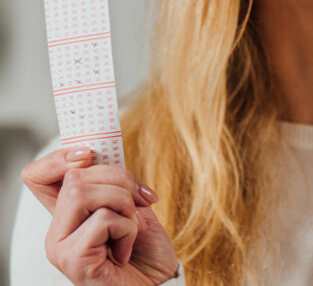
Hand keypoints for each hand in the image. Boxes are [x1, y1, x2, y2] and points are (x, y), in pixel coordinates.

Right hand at [21, 146, 178, 285]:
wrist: (158, 283)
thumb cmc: (146, 247)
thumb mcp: (131, 205)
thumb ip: (111, 184)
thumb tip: (98, 154)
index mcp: (68, 214)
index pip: (38, 175)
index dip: (58, 157)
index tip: (89, 154)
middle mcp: (56, 230)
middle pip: (73, 177)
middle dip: (119, 179)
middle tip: (140, 200)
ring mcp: (60, 247)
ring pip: (83, 192)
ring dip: (124, 203)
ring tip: (131, 227)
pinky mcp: (73, 260)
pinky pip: (102, 219)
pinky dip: (127, 227)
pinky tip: (125, 249)